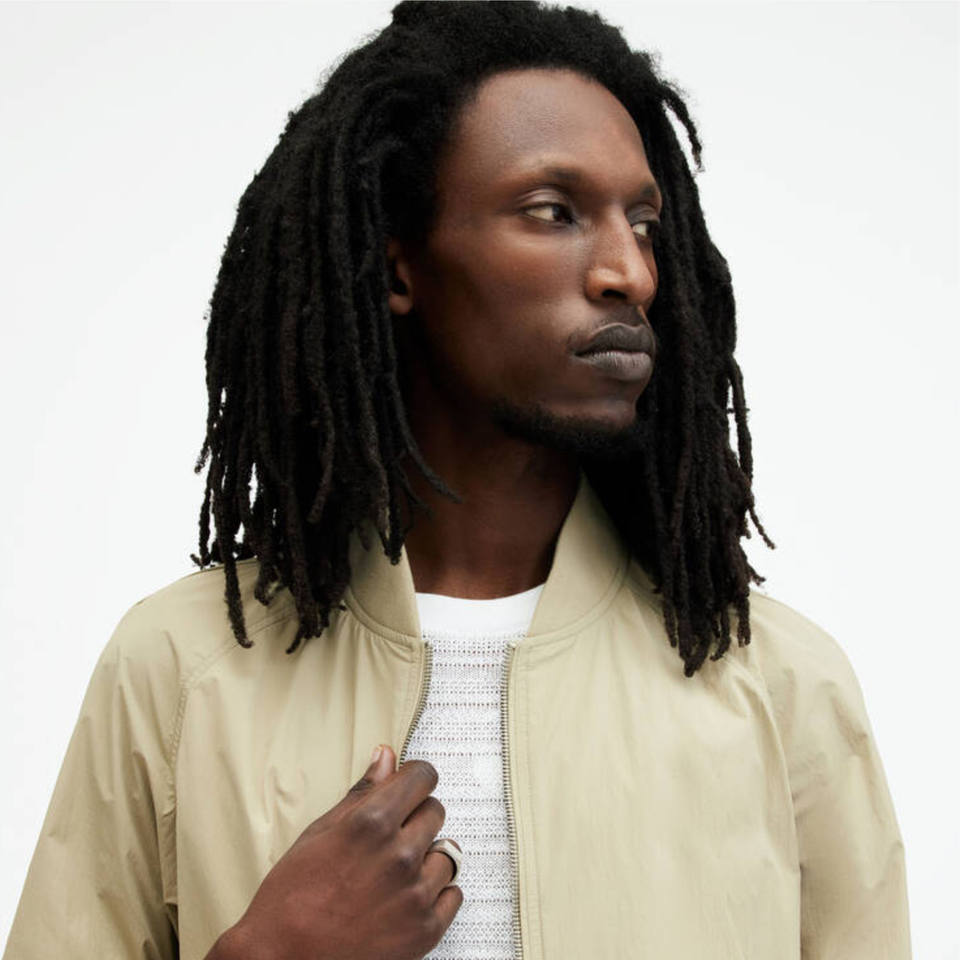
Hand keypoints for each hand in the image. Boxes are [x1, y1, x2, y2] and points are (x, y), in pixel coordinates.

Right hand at [209, 744, 461, 959]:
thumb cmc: (290, 898)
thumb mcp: (318, 834)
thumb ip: (361, 794)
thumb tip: (386, 757)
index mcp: (371, 823)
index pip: (423, 777)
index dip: (413, 779)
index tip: (408, 786)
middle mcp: (400, 854)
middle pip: (436, 812)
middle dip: (416, 817)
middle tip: (389, 838)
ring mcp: (415, 894)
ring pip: (447, 853)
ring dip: (427, 857)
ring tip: (394, 874)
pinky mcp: (425, 930)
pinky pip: (452, 894)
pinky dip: (435, 894)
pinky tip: (406, 898)